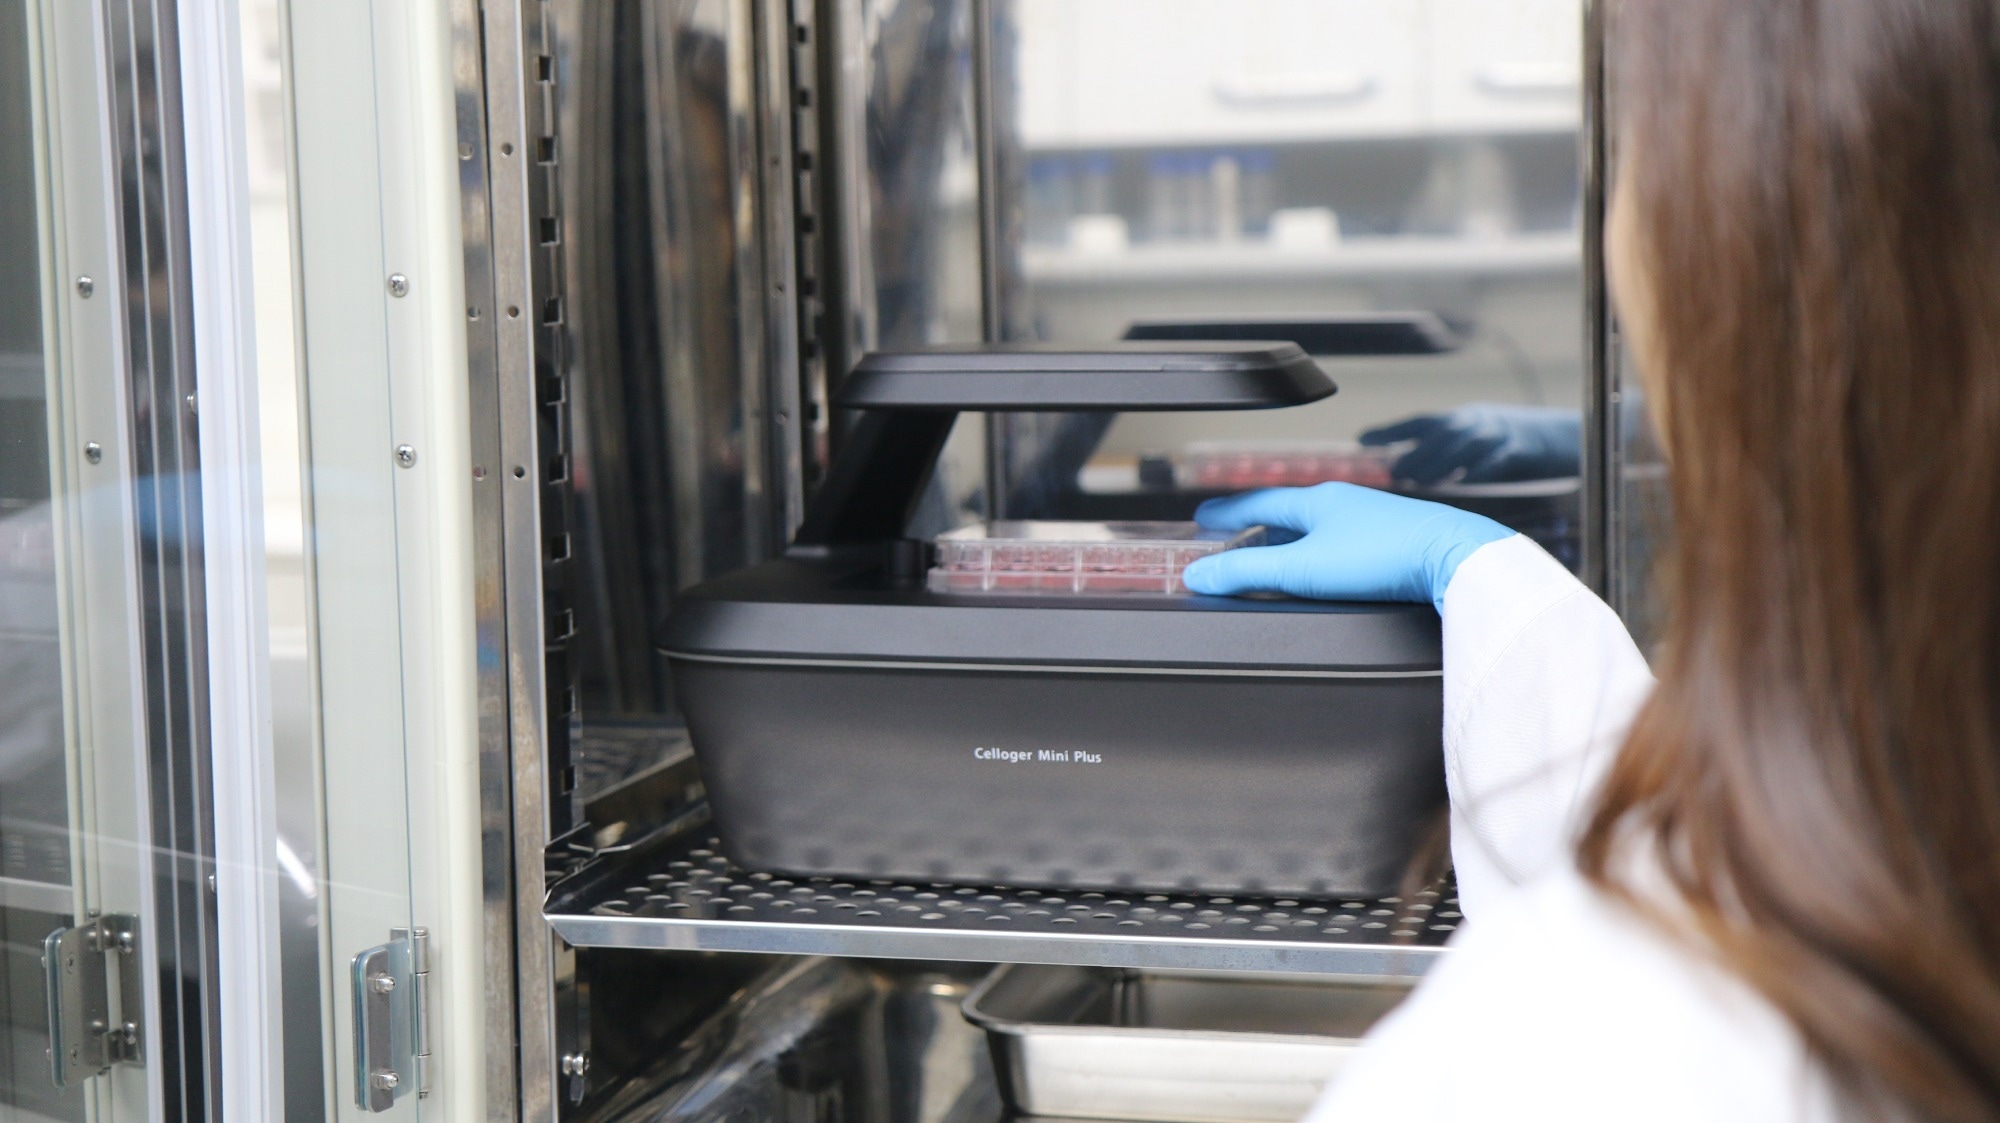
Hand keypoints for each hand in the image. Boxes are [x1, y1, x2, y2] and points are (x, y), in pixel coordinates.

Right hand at [1181, 482, 1513, 611]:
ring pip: (1317, 527)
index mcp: (1315, 500)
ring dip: (1289, 541)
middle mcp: (1343, 504)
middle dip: (1256, 527)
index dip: (1227, 513)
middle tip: (1232, 539)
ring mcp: (1371, 521)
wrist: (1454, 556)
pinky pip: (1343, 542)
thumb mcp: (1301, 569)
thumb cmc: (1384, 555)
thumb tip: (1200, 576)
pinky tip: (1326, 570)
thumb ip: (1248, 573)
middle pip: (1286, 513)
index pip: (1257, 503)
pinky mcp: (1394, 542)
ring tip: (1272, 557)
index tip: (1204, 518)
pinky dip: (1320, 553)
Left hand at [1361, 404, 1580, 484]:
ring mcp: (1503, 432)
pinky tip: (1465, 485)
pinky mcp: (1524, 449)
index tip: (1361, 440)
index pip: (1421, 422)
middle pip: (1442, 432)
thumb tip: (1410, 477)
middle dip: (1416, 451)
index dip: (1391, 430)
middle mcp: (1479, 421)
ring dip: (1441, 461)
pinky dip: (1480, 472)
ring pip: (1466, 444)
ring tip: (1420, 481)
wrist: (1571, 435)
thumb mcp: (1481, 441)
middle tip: (1394, 473)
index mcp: (1464, 419)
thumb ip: (1449, 455)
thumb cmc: (1517, 446)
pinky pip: (1499, 460)